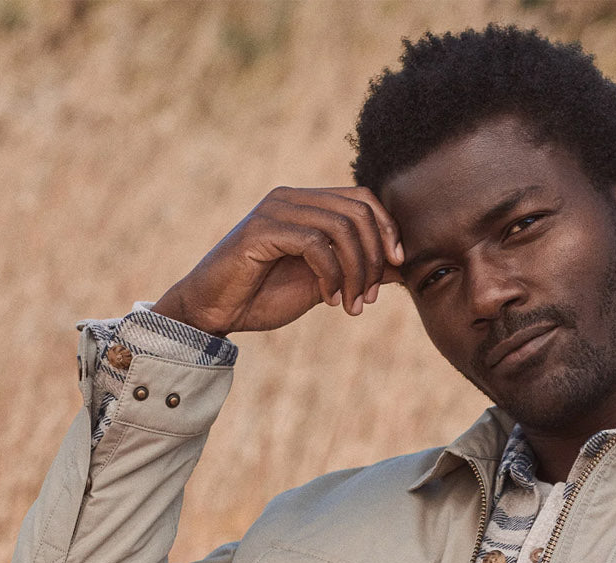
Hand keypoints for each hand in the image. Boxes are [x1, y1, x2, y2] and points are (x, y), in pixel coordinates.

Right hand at [150, 186, 404, 337]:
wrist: (216, 312)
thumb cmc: (264, 296)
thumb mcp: (323, 284)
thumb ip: (355, 270)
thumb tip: (400, 267)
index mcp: (306, 204)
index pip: (362, 198)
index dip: (387, 228)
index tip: (397, 266)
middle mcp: (291, 198)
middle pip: (358, 210)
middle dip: (374, 257)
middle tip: (370, 298)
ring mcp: (275, 210)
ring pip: (341, 227)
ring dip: (356, 272)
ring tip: (352, 305)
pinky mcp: (261, 230)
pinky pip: (315, 244)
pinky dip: (331, 275)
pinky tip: (329, 300)